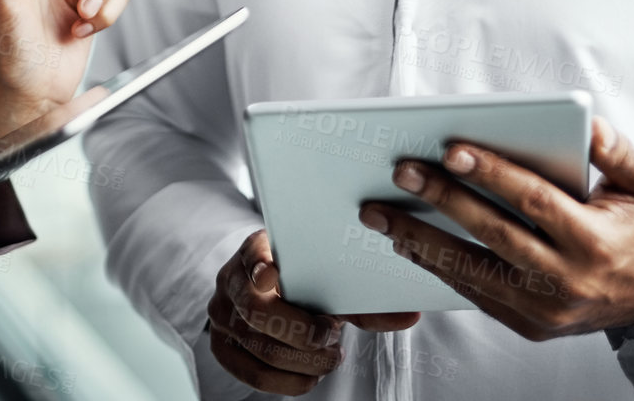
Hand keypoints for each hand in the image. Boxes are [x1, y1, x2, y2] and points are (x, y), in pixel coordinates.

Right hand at [207, 230, 419, 395]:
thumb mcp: (324, 279)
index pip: (251, 255)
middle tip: (331, 338)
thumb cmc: (301, 283)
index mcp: (255, 251)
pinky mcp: (222, 348)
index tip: (272, 276)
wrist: (265, 292)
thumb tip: (410, 316)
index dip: (258, 266)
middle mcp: (231, 281)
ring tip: (329, 358)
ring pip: (259, 347)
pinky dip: (287, 382)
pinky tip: (310, 375)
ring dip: (302, 360)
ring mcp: (222, 316)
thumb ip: (360, 297)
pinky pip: (252, 374)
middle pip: (257, 312)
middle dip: (300, 332)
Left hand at [360, 116, 633, 340]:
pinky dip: (436, 266)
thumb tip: (587, 124)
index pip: (535, 201)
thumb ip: (618, 151)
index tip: (452, 149)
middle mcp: (568, 281)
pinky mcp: (528, 325)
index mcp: (596, 242)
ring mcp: (545, 310)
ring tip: (378, 212)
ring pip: (472, 272)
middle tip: (402, 171)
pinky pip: (474, 293)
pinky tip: (405, 240)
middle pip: (493, 235)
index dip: (492, 174)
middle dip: (443, 200)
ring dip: (420, 239)